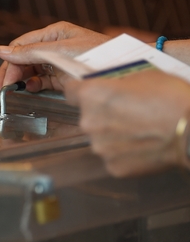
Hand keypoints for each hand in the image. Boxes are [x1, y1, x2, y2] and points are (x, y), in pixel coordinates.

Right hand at [0, 22, 108, 93]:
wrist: (124, 71)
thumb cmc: (97, 54)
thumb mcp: (59, 51)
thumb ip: (30, 52)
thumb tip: (2, 51)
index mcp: (53, 34)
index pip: (21, 45)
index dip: (10, 61)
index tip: (5, 78)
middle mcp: (53, 46)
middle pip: (23, 59)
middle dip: (13, 72)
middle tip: (5, 89)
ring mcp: (58, 62)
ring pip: (30, 70)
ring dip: (21, 80)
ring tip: (15, 90)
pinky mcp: (63, 77)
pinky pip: (42, 81)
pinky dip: (34, 85)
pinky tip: (31, 89)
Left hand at [65, 70, 189, 176]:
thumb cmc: (171, 98)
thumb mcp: (142, 75)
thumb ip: (117, 82)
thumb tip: (111, 85)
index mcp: (92, 96)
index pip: (70, 91)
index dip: (80, 90)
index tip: (88, 92)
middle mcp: (88, 122)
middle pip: (87, 116)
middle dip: (103, 114)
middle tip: (127, 113)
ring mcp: (99, 147)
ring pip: (100, 138)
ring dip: (113, 134)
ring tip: (139, 131)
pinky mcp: (112, 167)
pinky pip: (113, 156)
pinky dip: (124, 153)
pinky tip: (142, 147)